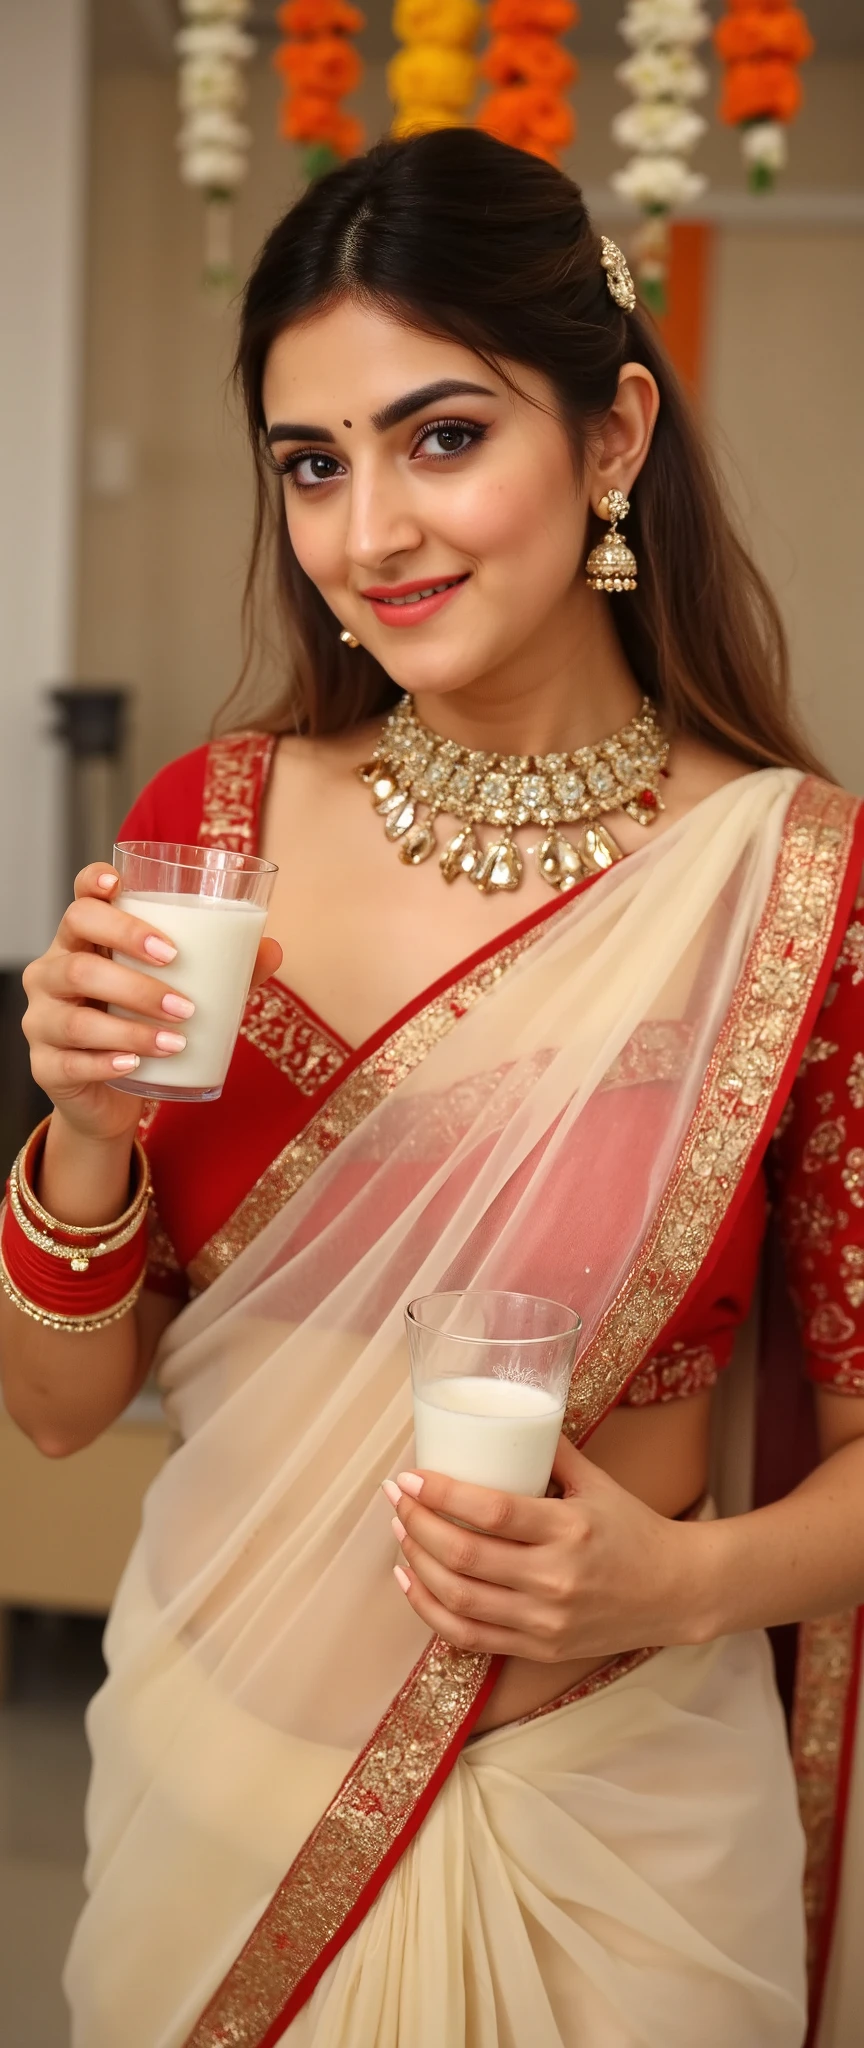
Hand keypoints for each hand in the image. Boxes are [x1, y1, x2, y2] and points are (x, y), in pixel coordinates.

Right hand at [22, 863, 282, 1144]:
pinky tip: (136, 1064)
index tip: (120, 885)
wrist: (111, 1097)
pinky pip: (70, 1063)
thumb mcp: (183, 992)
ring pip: (76, 1016)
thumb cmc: (145, 1026)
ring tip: (178, 1036)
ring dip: (131, 1024)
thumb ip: (224, 970)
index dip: (91, 885)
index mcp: (84, 943)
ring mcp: (42, 1020)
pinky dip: (107, 1063)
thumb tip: (271, 949)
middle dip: (129, 958)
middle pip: (77, 952)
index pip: (79, 902)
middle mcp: (53, 973)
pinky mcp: (45, 1066)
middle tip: (176, 969)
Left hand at [383, 1437, 715, 1661]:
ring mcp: (545, 1621)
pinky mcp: (538, 1648)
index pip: (491, 1512)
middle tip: (397, 1498)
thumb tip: (509, 1411)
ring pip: (458, 1598)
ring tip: (400, 1533)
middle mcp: (555, 1579)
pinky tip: (412, 1583)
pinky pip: (468, 1636)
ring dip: (417, 1564)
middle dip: (417, 1524)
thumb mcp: (597, 1482)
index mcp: (570, 1530)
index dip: (442, 1493)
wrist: (676, 1593)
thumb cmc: (634, 1529)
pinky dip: (430, 1611)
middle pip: (464, 1556)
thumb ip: (552, 1449)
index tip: (411, 1475)